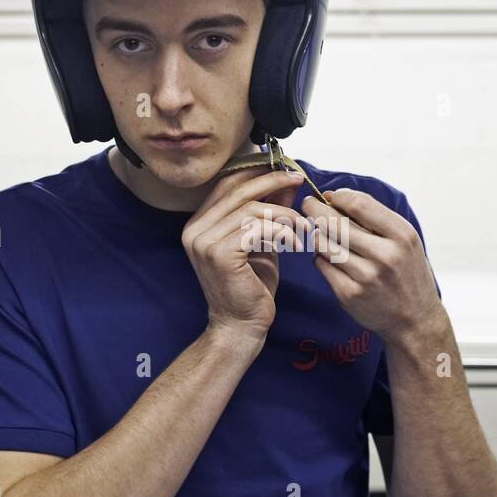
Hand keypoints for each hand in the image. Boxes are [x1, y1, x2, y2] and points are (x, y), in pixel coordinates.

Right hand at [183, 168, 313, 343]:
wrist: (240, 326)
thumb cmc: (251, 287)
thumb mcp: (262, 242)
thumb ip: (268, 213)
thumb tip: (285, 182)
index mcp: (198, 224)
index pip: (226, 184)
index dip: (256, 172)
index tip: (285, 170)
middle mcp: (194, 230)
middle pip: (237, 191)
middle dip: (272, 181)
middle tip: (299, 180)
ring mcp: (203, 242)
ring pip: (250, 209)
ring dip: (284, 213)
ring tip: (302, 226)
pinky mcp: (219, 255)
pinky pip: (256, 229)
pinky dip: (281, 231)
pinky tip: (295, 242)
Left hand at [300, 188, 442, 344]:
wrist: (415, 319)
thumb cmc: (406, 272)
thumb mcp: (405, 240)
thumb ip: (375, 218)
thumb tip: (332, 196)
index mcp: (402, 236)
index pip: (359, 204)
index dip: (338, 196)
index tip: (330, 196)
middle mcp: (385, 256)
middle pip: (335, 222)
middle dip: (315, 208)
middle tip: (308, 204)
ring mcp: (366, 277)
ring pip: (323, 243)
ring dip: (317, 234)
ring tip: (321, 233)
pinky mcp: (349, 294)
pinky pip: (322, 264)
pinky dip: (320, 257)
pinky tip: (328, 256)